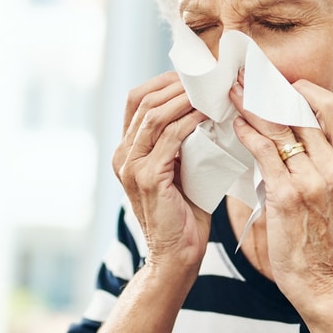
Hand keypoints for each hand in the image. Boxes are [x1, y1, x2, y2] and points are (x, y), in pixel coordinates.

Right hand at [114, 72, 211, 270]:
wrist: (177, 256)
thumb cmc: (184, 215)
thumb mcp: (178, 171)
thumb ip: (180, 144)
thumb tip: (204, 111)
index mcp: (125, 151)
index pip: (135, 101)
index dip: (162, 83)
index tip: (192, 76)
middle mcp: (122, 156)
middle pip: (144, 102)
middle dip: (176, 85)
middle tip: (206, 78)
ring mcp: (131, 167)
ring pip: (154, 115)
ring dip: (184, 99)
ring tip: (210, 91)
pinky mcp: (147, 177)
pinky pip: (170, 138)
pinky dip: (189, 121)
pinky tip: (207, 114)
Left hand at [230, 79, 332, 307]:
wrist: (322, 281)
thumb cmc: (319, 240)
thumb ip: (319, 164)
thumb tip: (287, 135)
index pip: (332, 108)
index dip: (305, 89)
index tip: (278, 82)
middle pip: (302, 110)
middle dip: (271, 88)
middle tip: (246, 75)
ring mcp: (314, 180)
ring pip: (280, 127)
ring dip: (252, 104)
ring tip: (232, 92)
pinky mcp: (289, 195)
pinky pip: (264, 152)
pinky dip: (247, 133)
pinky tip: (234, 124)